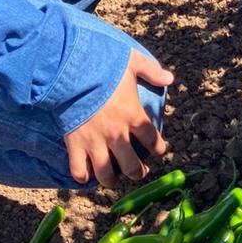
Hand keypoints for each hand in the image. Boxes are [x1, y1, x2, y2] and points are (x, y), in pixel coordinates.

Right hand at [64, 49, 172, 186]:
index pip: (152, 140)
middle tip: (138, 171)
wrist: (71, 70)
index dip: (159, 148)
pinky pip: (79, 170)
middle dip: (138, 172)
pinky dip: (82, 176)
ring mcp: (95, 142)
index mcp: (133, 115)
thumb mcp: (132, 62)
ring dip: (111, 180)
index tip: (159, 150)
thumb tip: (169, 78)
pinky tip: (85, 175)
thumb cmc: (103, 65)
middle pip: (132, 166)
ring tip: (113, 180)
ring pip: (106, 174)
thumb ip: (151, 71)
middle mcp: (116, 134)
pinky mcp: (75, 145)